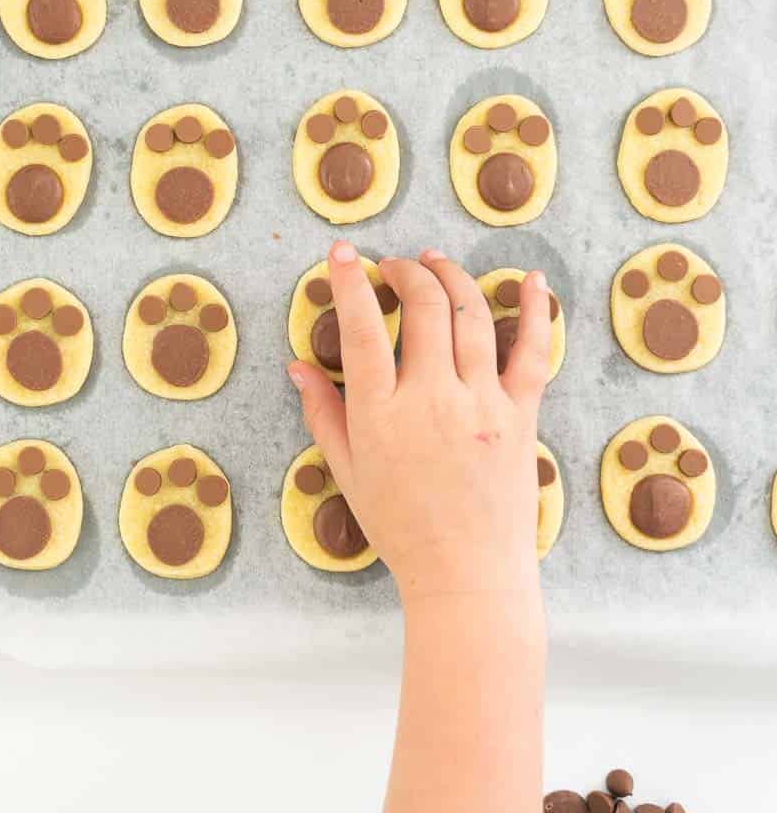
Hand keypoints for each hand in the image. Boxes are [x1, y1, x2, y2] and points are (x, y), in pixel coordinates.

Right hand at [287, 242, 551, 602]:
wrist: (468, 576)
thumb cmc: (400, 527)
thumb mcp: (347, 472)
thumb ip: (323, 414)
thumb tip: (297, 367)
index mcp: (381, 414)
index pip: (362, 329)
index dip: (350, 283)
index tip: (343, 254)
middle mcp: (432, 399)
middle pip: (422, 307)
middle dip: (405, 272)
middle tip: (394, 266)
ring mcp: (481, 404)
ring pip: (471, 316)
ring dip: (452, 278)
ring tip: (435, 262)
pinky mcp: (520, 416)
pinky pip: (532, 353)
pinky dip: (534, 311)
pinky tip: (532, 279)